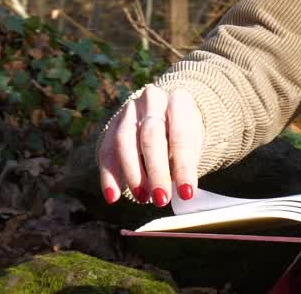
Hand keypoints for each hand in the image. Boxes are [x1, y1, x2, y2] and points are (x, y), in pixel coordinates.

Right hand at [97, 84, 202, 207]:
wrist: (166, 109)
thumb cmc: (183, 130)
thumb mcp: (194, 139)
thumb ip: (186, 161)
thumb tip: (182, 192)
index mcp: (178, 101)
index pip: (181, 135)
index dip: (183, 167)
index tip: (186, 193)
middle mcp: (152, 100)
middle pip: (150, 136)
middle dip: (156, 171)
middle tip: (161, 199)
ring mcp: (129, 110)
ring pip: (124, 141)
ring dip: (133, 174)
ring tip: (142, 198)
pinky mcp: (112, 123)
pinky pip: (106, 150)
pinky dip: (109, 176)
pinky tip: (113, 196)